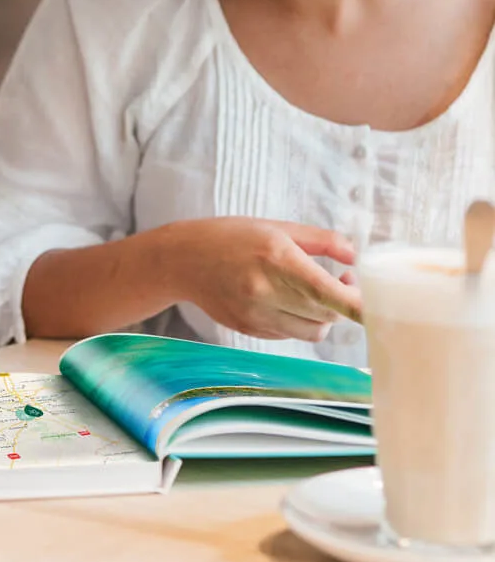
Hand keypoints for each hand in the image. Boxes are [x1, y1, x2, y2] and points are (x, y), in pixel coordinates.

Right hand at [169, 218, 362, 341]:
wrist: (182, 259)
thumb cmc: (230, 237)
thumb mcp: (275, 227)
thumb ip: (320, 240)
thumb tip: (355, 257)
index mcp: (277, 258)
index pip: (330, 293)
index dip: (359, 305)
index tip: (380, 307)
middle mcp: (267, 290)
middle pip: (327, 315)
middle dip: (343, 303)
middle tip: (342, 281)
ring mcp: (257, 314)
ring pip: (313, 331)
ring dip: (323, 316)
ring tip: (312, 294)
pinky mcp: (250, 329)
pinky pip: (290, 334)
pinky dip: (298, 321)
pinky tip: (284, 300)